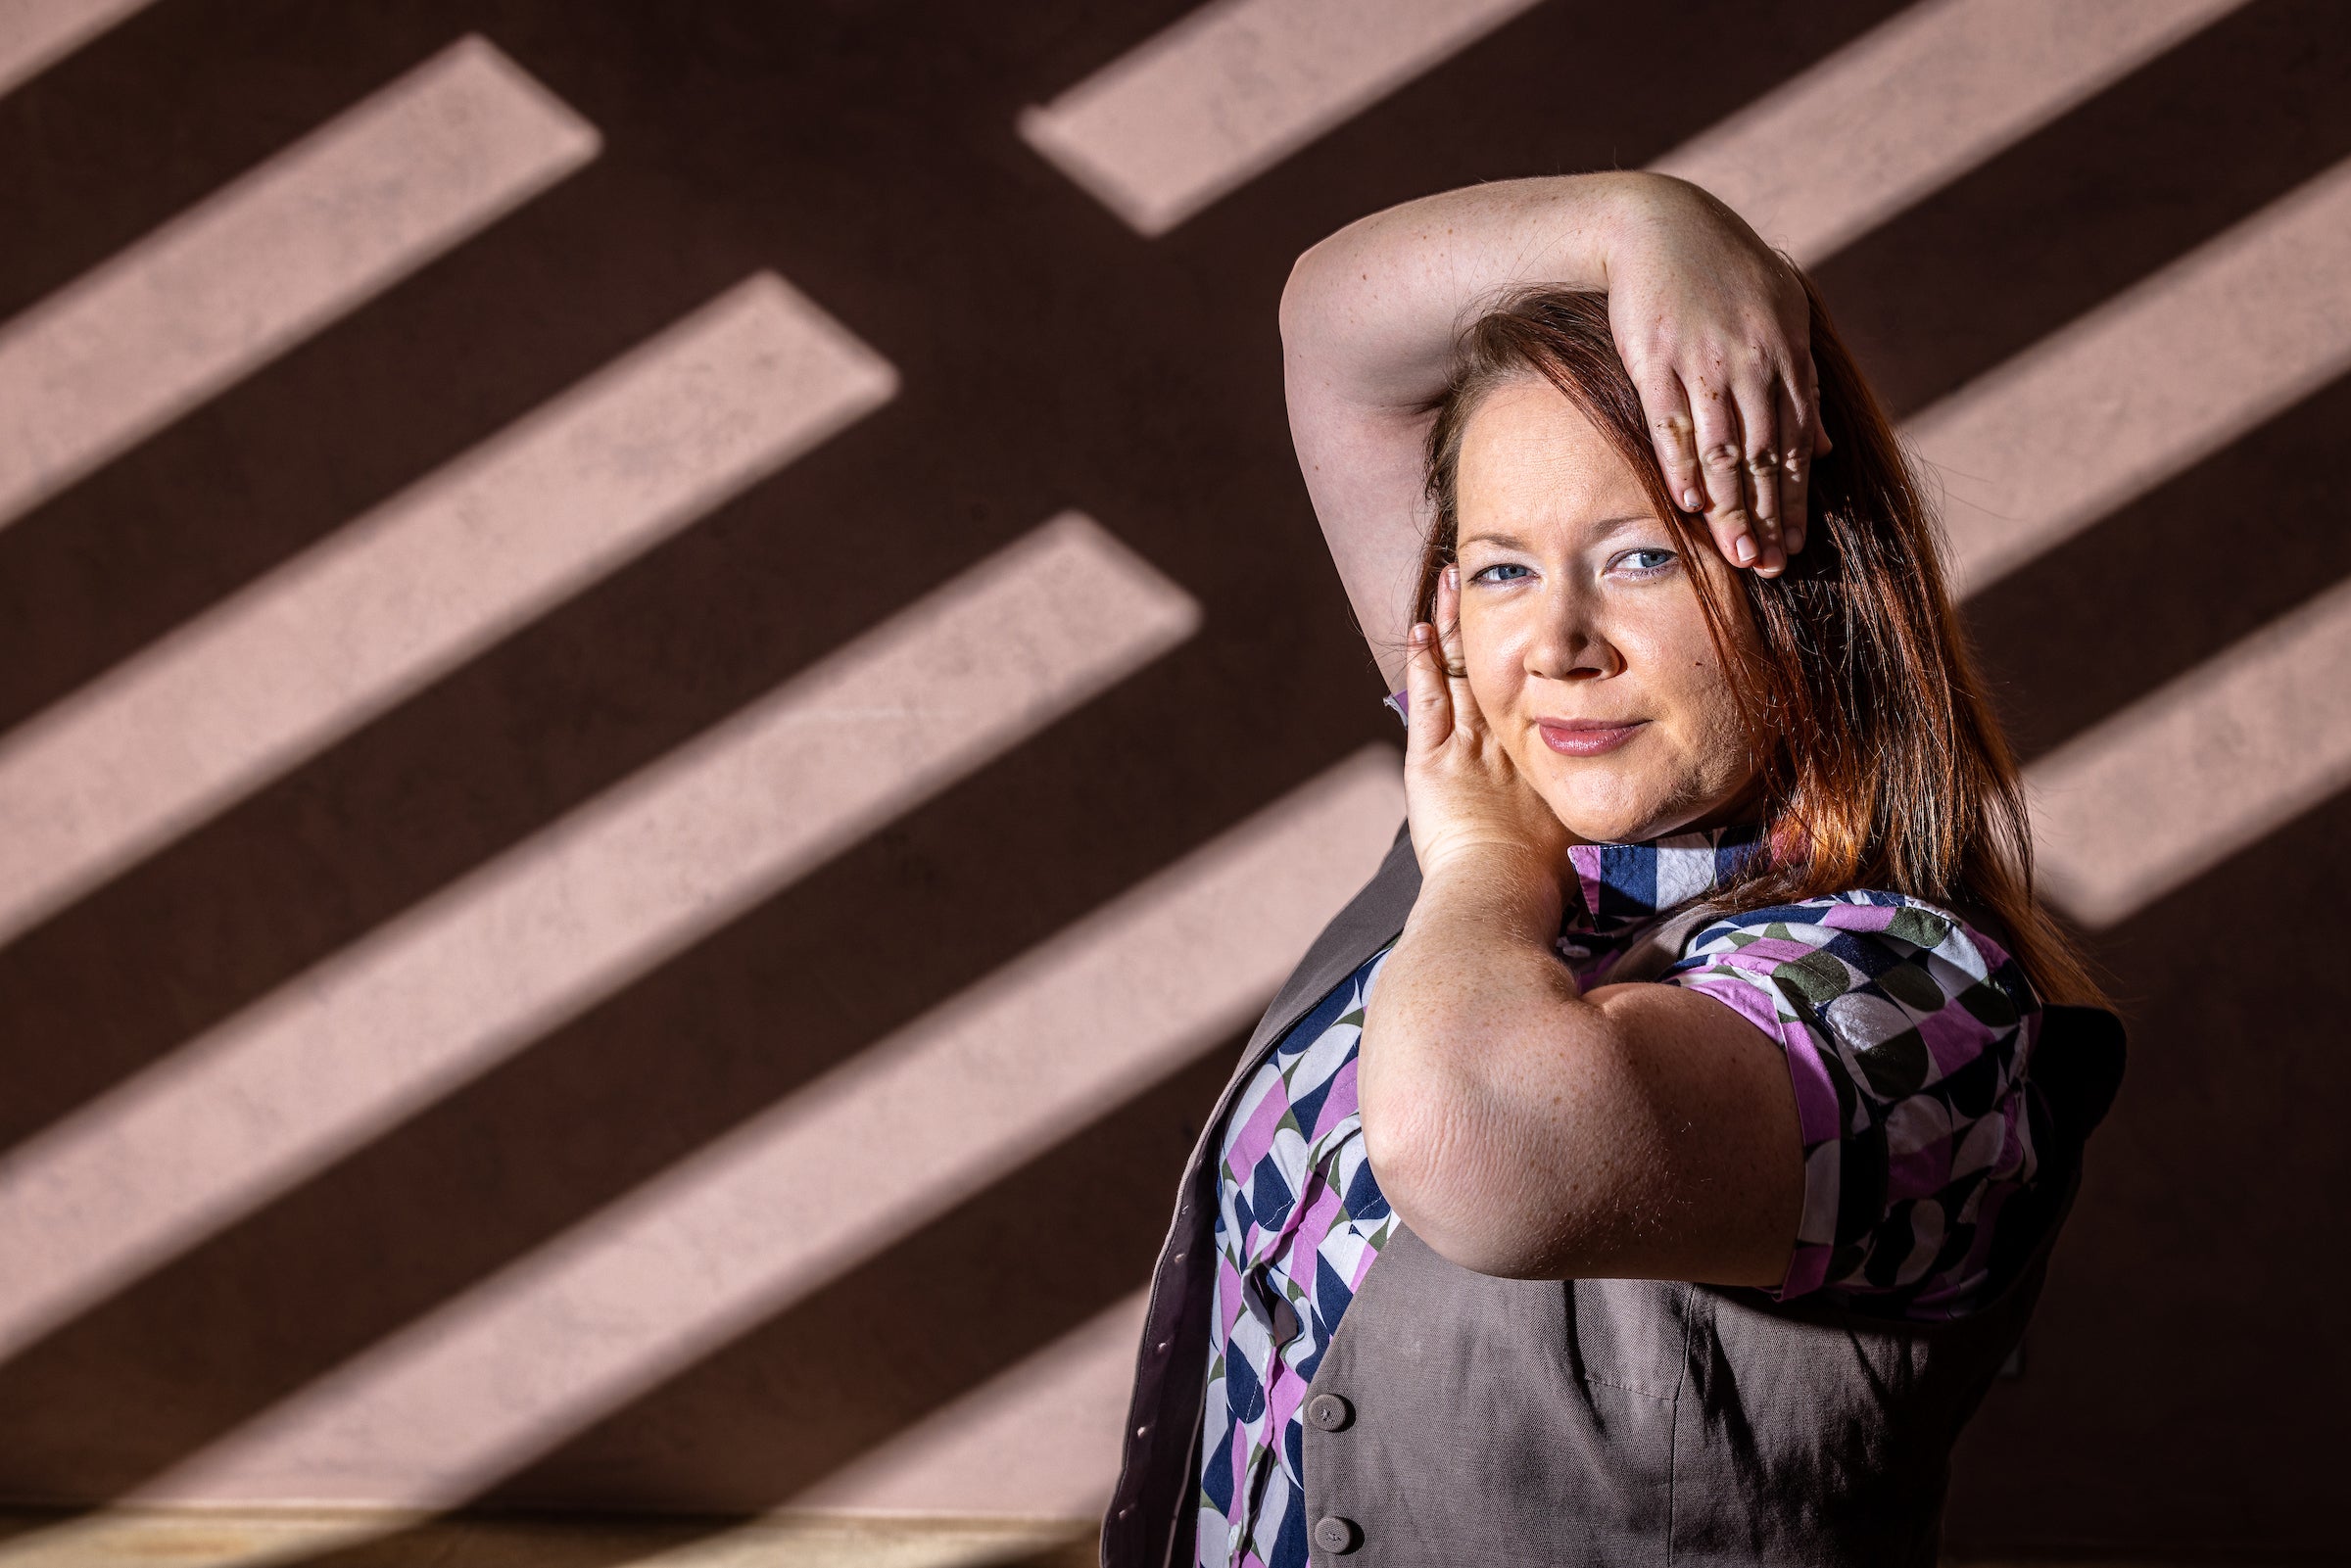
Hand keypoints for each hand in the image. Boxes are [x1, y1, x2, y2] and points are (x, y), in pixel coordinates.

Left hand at [1401, 567, 1573, 892]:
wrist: (1505, 884)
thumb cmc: (1544, 872)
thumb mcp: (1579, 822)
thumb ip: (1590, 794)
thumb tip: (1619, 785)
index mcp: (1546, 749)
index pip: (1539, 687)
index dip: (1534, 650)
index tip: (1536, 615)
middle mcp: (1510, 737)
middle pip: (1500, 663)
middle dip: (1492, 617)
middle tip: (1487, 576)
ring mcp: (1469, 745)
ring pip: (1461, 669)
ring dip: (1453, 625)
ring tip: (1452, 581)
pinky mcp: (1433, 759)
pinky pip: (1426, 698)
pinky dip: (1421, 662)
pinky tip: (1419, 630)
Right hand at [1603, 176, 1832, 574]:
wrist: (1660, 226)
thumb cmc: (1724, 272)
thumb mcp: (1782, 315)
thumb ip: (1803, 384)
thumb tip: (1821, 449)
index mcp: (1787, 354)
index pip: (1795, 444)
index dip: (1795, 500)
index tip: (1795, 544)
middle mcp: (1752, 361)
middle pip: (1764, 457)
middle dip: (1768, 517)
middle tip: (1770, 567)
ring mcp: (1703, 362)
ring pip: (1723, 449)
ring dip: (1731, 509)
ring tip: (1737, 555)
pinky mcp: (1655, 360)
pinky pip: (1673, 424)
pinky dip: (1683, 466)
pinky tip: (1691, 505)